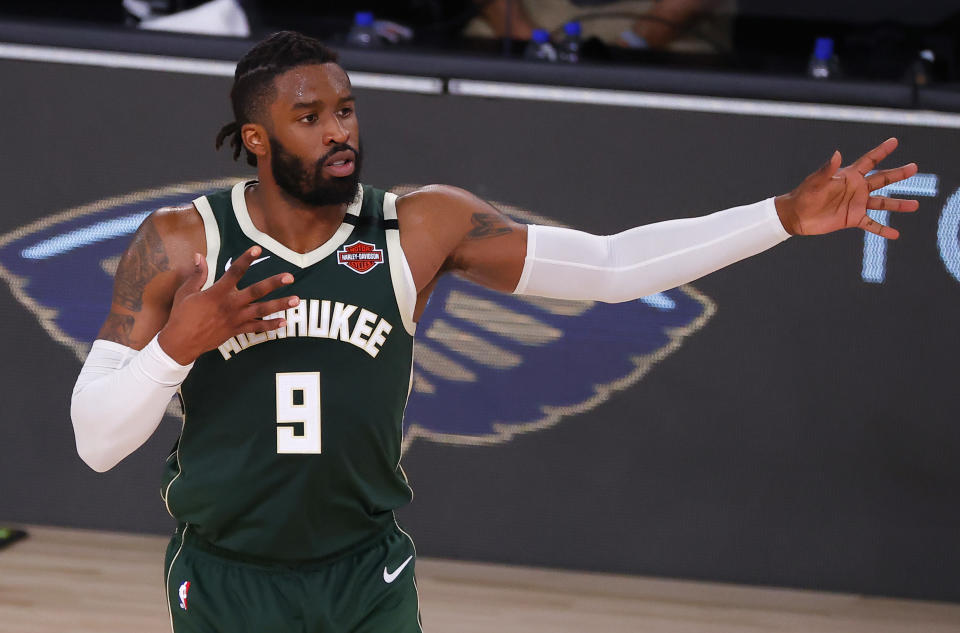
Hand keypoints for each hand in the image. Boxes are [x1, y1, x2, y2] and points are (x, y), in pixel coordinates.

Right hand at [157, 246, 297, 363]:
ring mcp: (235, 319)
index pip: (234, 272)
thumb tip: (199, 255)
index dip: (246, 260)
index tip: (258, 249)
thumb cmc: (181, 316)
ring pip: (262, 310)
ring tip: (296, 300)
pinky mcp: (236, 331)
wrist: (180, 343)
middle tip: (290, 277)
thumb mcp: (185, 293)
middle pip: (256, 291)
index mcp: (217, 292)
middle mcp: (230, 304)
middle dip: (274, 283)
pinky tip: (285, 322)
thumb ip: (197, 275)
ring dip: (280, 305)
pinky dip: (271, 326)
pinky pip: (257, 328)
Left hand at [774, 137, 919, 239]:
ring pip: (882, 203)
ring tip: (915, 205)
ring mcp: (856, 204)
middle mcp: (856, 188)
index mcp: (849, 176)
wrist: (796, 216)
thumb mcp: (816, 181)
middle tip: (914, 167)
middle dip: (898, 174)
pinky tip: (896, 234)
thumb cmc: (804, 195)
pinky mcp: (853, 219)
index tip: (894, 141)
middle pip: (882, 179)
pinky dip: (883, 230)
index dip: (881, 151)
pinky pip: (872, 224)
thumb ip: (827, 169)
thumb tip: (837, 153)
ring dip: (898, 204)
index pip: (869, 160)